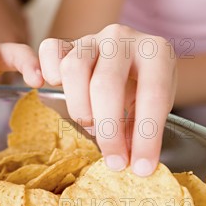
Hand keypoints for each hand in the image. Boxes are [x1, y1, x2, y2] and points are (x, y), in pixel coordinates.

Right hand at [39, 24, 176, 175]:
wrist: (129, 57)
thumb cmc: (142, 84)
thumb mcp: (152, 104)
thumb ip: (140, 128)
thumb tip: (129, 163)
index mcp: (156, 51)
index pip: (152, 96)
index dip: (146, 137)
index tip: (141, 168)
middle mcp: (122, 37)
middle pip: (105, 85)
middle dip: (109, 131)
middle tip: (113, 160)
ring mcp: (92, 37)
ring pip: (73, 69)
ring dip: (79, 107)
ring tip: (90, 124)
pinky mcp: (66, 41)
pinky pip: (49, 51)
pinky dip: (49, 72)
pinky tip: (57, 88)